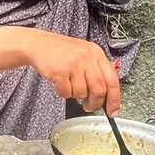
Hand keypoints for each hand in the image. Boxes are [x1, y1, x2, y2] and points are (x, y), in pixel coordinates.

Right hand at [0, 26, 121, 115]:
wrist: (39, 44)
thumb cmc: (62, 51)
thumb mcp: (85, 55)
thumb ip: (96, 70)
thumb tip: (107, 95)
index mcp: (96, 53)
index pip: (112, 80)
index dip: (114, 99)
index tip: (113, 111)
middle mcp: (87, 57)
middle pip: (99, 89)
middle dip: (95, 103)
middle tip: (89, 106)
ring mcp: (73, 64)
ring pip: (82, 93)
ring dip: (75, 95)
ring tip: (69, 85)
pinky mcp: (59, 71)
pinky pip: (66, 93)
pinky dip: (63, 93)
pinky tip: (60, 83)